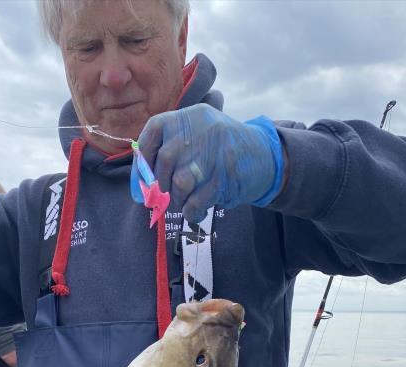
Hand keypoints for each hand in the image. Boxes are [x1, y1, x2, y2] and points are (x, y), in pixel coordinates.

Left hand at [137, 104, 283, 222]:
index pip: (154, 130)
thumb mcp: (197, 136)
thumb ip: (169, 151)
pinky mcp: (225, 178)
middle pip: (165, 161)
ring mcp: (216, 154)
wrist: (264, 157)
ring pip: (180, 183)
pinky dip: (191, 212)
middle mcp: (203, 130)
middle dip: (161, 185)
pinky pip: (196, 202)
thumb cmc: (220, 151)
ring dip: (177, 199)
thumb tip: (140, 185)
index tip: (143, 178)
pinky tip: (196, 210)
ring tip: (184, 201)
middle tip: (166, 195)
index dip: (143, 158)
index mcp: (191, 116)